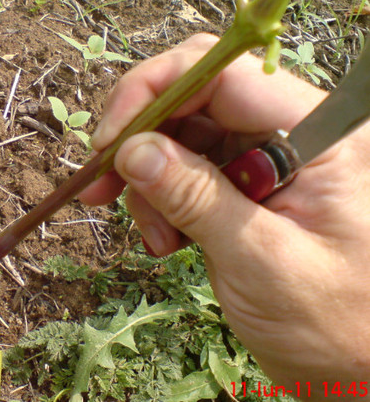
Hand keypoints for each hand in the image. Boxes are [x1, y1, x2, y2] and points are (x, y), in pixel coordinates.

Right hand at [80, 34, 369, 395]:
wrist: (361, 371)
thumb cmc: (338, 326)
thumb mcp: (260, 262)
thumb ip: (196, 199)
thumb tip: (131, 150)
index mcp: (318, 132)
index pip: (224, 74)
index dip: (156, 91)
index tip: (110, 140)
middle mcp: (294, 130)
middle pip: (197, 97)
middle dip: (143, 136)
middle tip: (101, 183)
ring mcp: (271, 156)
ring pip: (185, 135)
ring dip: (151, 179)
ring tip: (158, 238)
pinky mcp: (251, 182)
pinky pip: (190, 169)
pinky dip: (164, 199)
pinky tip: (169, 241)